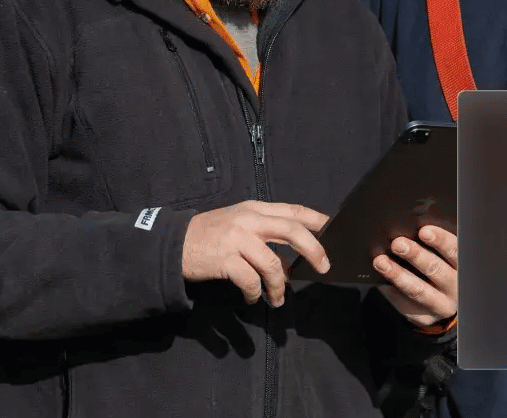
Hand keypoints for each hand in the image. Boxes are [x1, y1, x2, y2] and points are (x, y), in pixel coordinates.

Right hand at [182, 200, 329, 306]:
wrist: (173, 244)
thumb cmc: (211, 235)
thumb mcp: (240, 226)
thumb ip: (266, 237)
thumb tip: (293, 263)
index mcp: (255, 208)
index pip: (293, 210)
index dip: (317, 219)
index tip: (334, 230)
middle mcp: (249, 220)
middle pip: (292, 231)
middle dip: (314, 250)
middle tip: (324, 267)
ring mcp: (237, 239)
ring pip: (273, 263)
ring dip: (280, 285)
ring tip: (278, 299)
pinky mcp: (225, 259)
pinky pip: (250, 280)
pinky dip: (255, 292)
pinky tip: (253, 298)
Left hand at [374, 225, 457, 328]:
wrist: (447, 303)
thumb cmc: (445, 270)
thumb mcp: (449, 259)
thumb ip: (439, 247)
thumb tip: (414, 228)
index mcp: (464, 268)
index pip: (455, 252)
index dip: (440, 241)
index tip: (423, 231)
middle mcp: (455, 289)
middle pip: (435, 270)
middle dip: (415, 255)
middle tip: (398, 244)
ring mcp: (440, 306)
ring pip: (418, 290)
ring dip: (398, 274)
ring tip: (381, 262)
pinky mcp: (425, 318)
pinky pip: (405, 305)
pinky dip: (391, 292)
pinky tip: (380, 282)